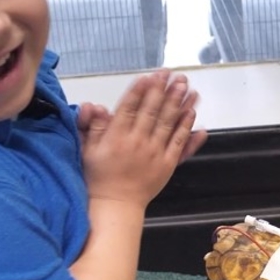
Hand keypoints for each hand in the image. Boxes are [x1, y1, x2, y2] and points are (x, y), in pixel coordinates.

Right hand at [78, 70, 206, 206]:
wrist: (116, 204)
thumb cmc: (100, 177)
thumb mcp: (88, 150)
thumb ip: (92, 126)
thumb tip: (94, 106)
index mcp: (116, 137)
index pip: (129, 108)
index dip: (140, 91)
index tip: (148, 76)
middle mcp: (137, 142)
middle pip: (151, 111)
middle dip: (162, 90)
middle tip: (171, 74)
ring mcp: (154, 153)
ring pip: (167, 122)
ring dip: (177, 102)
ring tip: (184, 85)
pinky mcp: (167, 164)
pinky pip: (178, 142)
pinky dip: (186, 126)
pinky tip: (191, 112)